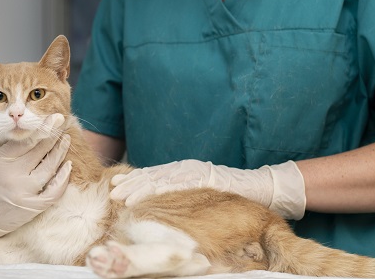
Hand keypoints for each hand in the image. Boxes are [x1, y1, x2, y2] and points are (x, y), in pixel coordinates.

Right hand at [0, 114, 71, 236]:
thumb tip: (24, 128)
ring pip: (49, 167)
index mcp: (0, 159)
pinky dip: (63, 177)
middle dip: (54, 134)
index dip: (43, 128)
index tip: (55, 118)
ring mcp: (24, 191)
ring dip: (60, 151)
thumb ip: (5, 146)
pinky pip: (54, 191)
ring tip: (66, 140)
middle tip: (63, 122)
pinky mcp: (32, 207)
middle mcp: (12, 174)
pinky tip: (68, 166)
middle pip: (40, 150)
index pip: (26, 140)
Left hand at [110, 159, 305, 219]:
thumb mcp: (202, 193)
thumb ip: (183, 194)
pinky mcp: (207, 177)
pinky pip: (182, 181)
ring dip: (142, 186)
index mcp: (184, 172)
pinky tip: (151, 190)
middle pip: (153, 175)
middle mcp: (187, 168)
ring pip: (163, 178)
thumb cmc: (231, 194)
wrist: (261, 188)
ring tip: (124, 195)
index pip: (154, 176)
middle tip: (113, 192)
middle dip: (132, 184)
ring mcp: (197, 171)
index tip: (115, 187)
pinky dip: (165, 185)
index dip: (134, 181)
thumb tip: (162, 205)